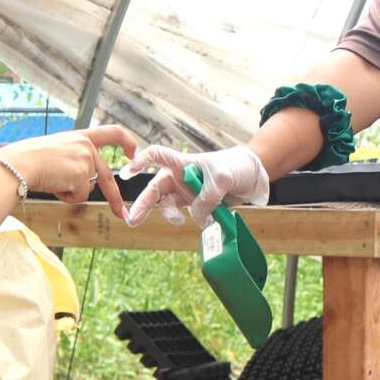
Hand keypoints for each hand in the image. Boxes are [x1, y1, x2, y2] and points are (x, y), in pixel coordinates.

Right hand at [0, 126, 136, 215]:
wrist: (18, 165)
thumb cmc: (28, 160)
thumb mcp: (55, 153)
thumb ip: (74, 162)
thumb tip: (88, 187)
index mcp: (79, 137)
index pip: (111, 132)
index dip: (127, 141)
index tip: (134, 153)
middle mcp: (86, 146)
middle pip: (106, 175)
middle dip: (114, 197)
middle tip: (121, 213)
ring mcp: (86, 160)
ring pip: (86, 188)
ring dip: (70, 192)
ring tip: (51, 180)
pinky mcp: (82, 175)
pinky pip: (79, 196)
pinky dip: (66, 197)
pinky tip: (53, 185)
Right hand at [121, 144, 269, 227]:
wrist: (253, 178)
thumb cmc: (235, 167)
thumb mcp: (222, 179)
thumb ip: (207, 197)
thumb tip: (195, 217)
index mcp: (183, 163)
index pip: (157, 157)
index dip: (141, 162)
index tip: (127, 172)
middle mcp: (180, 178)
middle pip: (155, 190)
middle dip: (143, 205)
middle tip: (132, 220)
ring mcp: (188, 193)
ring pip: (169, 207)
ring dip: (171, 216)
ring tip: (179, 221)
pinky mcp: (198, 206)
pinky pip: (191, 217)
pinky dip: (197, 221)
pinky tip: (208, 223)